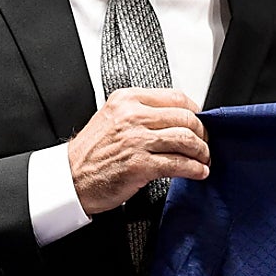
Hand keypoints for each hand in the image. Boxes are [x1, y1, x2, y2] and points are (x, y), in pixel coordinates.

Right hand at [67, 88, 208, 215]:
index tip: (200, 121)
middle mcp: (133, 116)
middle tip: (205, 142)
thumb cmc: (91, 152)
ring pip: (185, 139)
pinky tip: (198, 171)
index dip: (195, 111)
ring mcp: (137, 141)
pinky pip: (178, 164)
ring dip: (202, 151)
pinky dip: (194, 169)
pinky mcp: (140, 165)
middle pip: (185, 118)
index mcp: (128, 100)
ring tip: (204, 158)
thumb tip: (177, 117)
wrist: (69, 179)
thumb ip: (141, 112)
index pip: (176, 97)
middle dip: (202, 132)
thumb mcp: (113, 118)